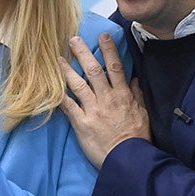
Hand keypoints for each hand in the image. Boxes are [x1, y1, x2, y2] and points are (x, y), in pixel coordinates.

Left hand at [58, 32, 150, 167]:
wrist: (128, 159)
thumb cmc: (137, 138)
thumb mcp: (143, 113)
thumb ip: (137, 95)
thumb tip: (134, 79)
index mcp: (123, 95)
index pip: (115, 67)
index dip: (108, 49)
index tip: (103, 36)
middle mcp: (107, 99)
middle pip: (93, 70)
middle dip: (83, 53)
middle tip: (73, 39)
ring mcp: (93, 110)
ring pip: (78, 85)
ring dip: (67, 70)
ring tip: (57, 58)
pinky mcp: (82, 123)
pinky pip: (68, 106)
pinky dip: (59, 96)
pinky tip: (51, 87)